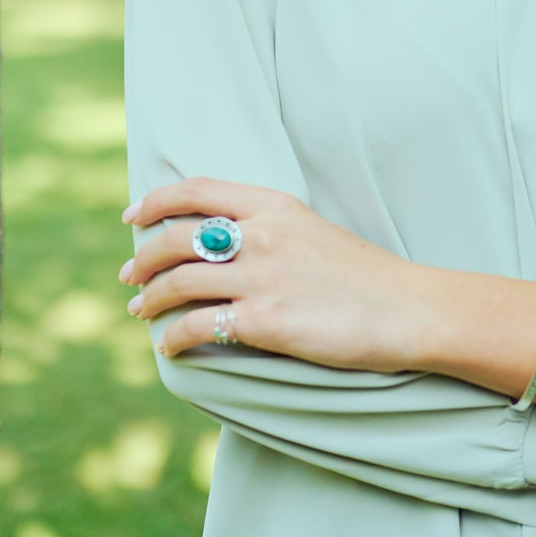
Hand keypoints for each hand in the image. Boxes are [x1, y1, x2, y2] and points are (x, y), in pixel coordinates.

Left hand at [120, 177, 428, 368]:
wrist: (405, 308)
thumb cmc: (362, 274)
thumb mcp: (312, 229)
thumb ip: (268, 228)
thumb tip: (221, 240)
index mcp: (275, 205)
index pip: (198, 190)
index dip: (156, 200)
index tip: (132, 214)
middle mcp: (263, 235)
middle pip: (176, 237)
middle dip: (142, 258)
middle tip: (130, 277)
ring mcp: (262, 277)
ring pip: (178, 282)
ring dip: (149, 300)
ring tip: (141, 312)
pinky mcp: (266, 321)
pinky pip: (197, 326)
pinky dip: (173, 337)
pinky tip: (171, 346)